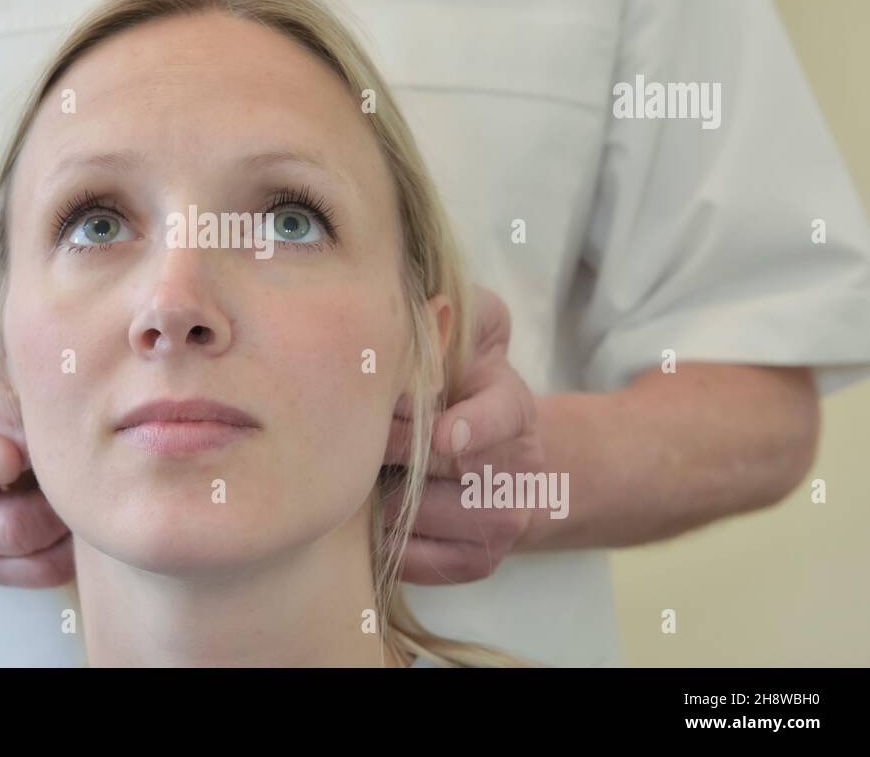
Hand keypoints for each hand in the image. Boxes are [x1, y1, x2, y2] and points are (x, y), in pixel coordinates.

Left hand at [383, 284, 542, 584]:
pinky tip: (374, 508)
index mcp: (514, 407)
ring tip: (360, 465)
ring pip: (412, 511)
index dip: (472, 426)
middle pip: (433, 466)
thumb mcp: (475, 330)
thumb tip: (427, 307)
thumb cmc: (464, 380)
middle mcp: (518, 471)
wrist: (499, 457)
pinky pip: (410, 556)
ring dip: (375, 489)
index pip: (501, 416)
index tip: (444, 435)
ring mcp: (501, 523)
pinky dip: (382, 535)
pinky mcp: (478, 563)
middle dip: (385, 445)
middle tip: (352, 429)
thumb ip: (457, 312)